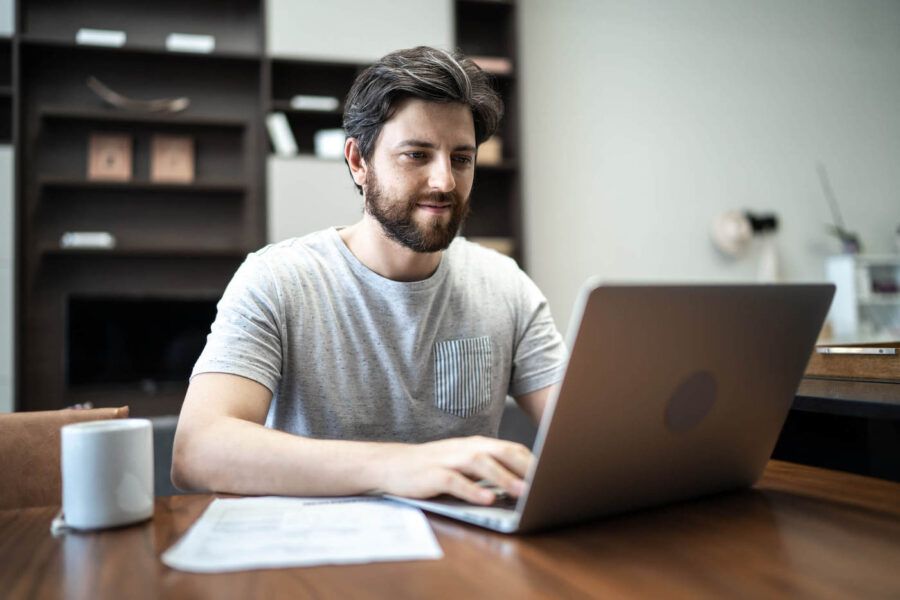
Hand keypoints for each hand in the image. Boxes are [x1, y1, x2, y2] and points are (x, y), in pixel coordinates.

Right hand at [376, 436, 534, 504]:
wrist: (392, 464)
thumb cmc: (434, 467)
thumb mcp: (464, 463)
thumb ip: (490, 469)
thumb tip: (523, 484)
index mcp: (477, 445)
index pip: (512, 449)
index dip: (533, 461)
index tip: (554, 474)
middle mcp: (466, 448)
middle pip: (501, 452)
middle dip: (525, 467)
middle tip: (547, 481)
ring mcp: (448, 460)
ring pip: (481, 463)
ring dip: (504, 477)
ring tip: (523, 491)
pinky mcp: (432, 475)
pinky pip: (455, 481)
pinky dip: (472, 489)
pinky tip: (487, 499)